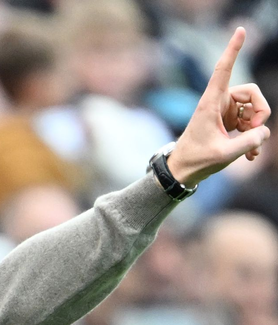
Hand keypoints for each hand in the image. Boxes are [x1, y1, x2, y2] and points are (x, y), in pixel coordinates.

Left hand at [168, 27, 270, 187]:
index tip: (240, 30)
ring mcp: (225, 111)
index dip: (232, 50)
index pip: (223, 70)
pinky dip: (252, 136)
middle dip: (261, 113)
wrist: (184, 171)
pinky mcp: (229, 121)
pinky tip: (250, 154)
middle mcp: (219, 102)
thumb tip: (264, 132)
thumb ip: (247, 142)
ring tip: (250, 150)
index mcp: (211, 102)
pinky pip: (250, 122)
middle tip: (254, 134)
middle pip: (252, 93)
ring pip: (254, 109)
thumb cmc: (197, 161)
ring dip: (256, 129)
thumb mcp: (224, 154)